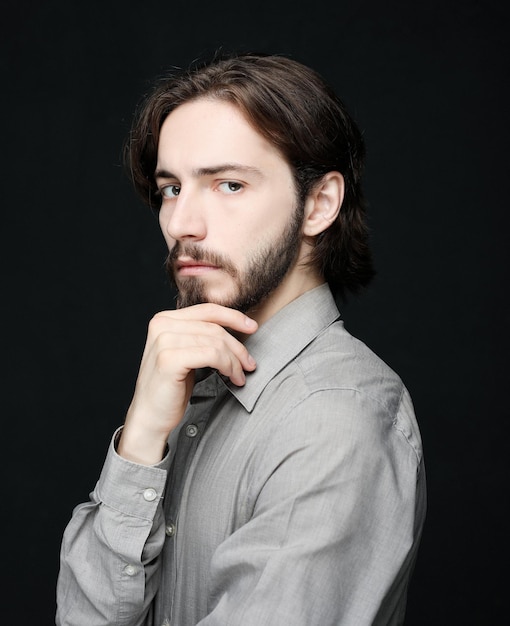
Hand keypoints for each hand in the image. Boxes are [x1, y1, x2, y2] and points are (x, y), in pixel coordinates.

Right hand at [117, 303, 257, 464]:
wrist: (149, 417)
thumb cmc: (170, 388)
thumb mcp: (186, 353)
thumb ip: (201, 336)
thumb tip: (237, 326)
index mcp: (164, 319)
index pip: (207, 310)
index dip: (233, 317)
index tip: (252, 327)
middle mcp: (161, 325)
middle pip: (214, 328)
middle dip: (238, 347)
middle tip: (249, 364)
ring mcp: (164, 341)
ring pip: (216, 342)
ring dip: (234, 361)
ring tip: (240, 376)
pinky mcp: (169, 359)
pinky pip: (211, 355)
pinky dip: (227, 366)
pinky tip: (231, 377)